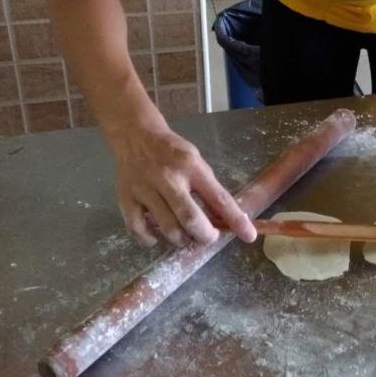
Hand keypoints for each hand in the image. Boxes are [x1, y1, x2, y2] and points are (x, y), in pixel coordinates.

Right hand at [109, 124, 256, 246]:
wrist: (136, 136)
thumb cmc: (172, 152)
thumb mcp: (196, 161)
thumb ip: (207, 188)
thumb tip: (224, 219)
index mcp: (192, 167)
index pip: (219, 198)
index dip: (236, 219)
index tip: (249, 236)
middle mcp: (169, 178)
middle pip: (190, 218)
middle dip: (204, 235)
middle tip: (208, 237)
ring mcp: (145, 189)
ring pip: (167, 228)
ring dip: (181, 240)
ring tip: (185, 236)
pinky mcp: (126, 198)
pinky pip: (138, 229)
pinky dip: (149, 239)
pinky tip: (157, 236)